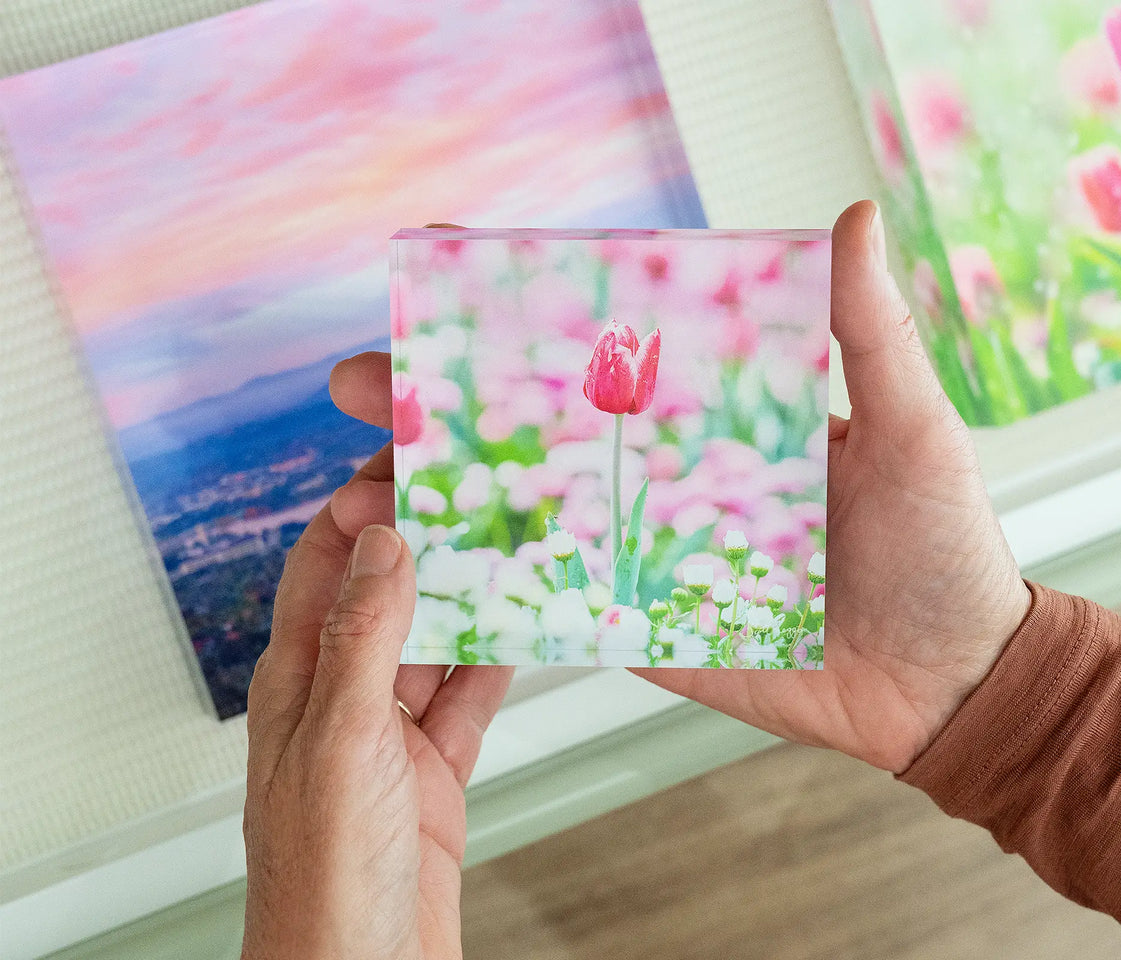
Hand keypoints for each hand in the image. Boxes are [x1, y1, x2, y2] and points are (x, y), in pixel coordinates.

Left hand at [242, 458, 513, 959]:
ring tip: (519, 545)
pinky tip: (531, 629)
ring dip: (475, 595)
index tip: (414, 457)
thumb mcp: (342, 744)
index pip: (329, 563)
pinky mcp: (434, 769)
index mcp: (299, 680)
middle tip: (484, 492)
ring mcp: (392, 733)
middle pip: (389, 591)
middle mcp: (345, 696)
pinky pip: (471, 694)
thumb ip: (363, 642)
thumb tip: (384, 543)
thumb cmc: (325, 882)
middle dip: (432, 540)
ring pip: (438, 639)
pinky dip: (502, 659)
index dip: (366, 506)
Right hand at [327, 200, 1030, 774]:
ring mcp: (645, 553)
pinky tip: (415, 577)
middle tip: (356, 379)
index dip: (520, 310)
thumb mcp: (912, 428)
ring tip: (355, 487)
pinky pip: (557, 606)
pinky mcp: (646, 629)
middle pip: (535, 425)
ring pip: (526, 515)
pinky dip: (486, 593)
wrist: (947, 686)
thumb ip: (868, 336)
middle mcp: (665, 473)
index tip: (436, 268)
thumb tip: (849, 216)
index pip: (604, 345)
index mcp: (714, 412)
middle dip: (436, 401)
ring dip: (438, 500)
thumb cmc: (941, 549)